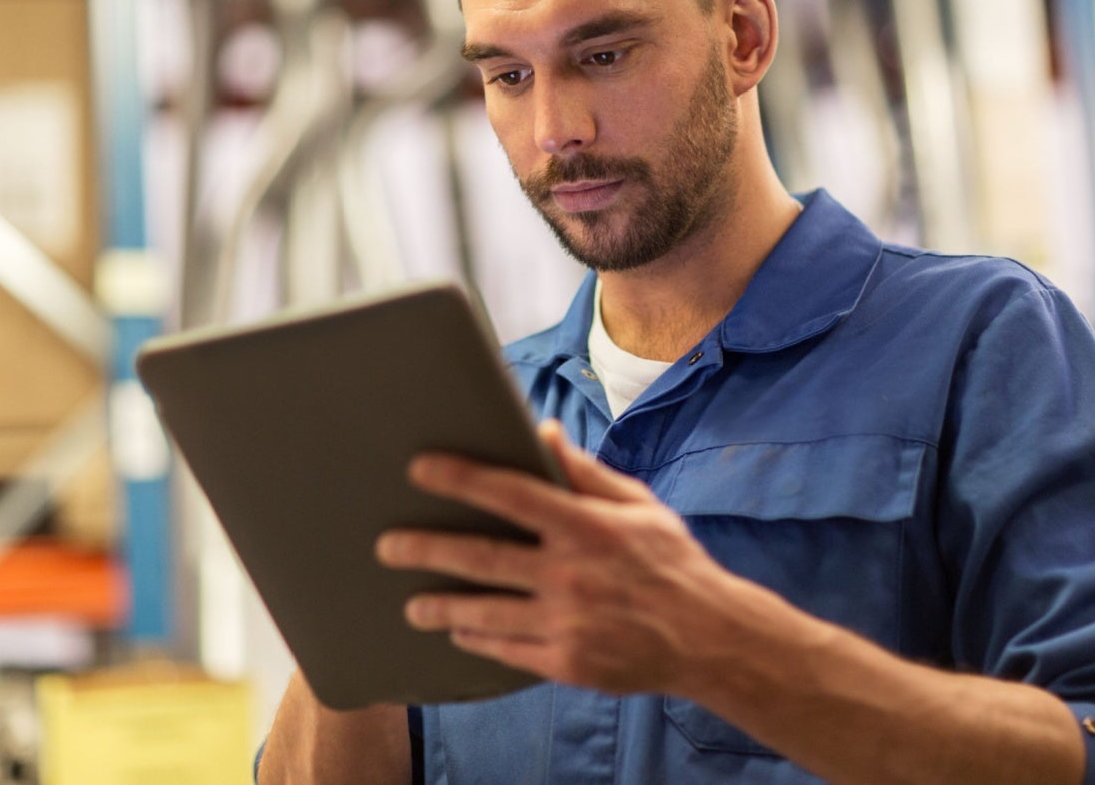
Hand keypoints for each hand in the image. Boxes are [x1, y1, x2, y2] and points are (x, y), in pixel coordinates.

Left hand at [374, 420, 739, 695]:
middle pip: (483, 558)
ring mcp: (567, 623)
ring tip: (411, 605)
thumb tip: (543, 431)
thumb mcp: (637, 506)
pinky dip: (478, 639)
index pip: (513, 494)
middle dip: (427, 549)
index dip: (464, 478)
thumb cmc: (670, 562)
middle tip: (386, 546)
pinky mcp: (567, 663)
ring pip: (485, 612)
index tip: (421, 468)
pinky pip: (508, 650)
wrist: (708, 638)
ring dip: (440, 607)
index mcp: (588, 527)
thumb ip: (586, 472)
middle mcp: (572, 574)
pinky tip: (459, 631)